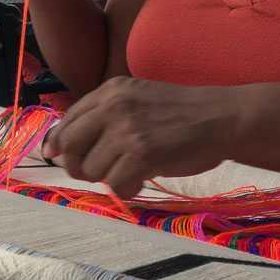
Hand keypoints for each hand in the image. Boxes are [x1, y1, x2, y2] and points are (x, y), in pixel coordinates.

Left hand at [41, 77, 242, 197]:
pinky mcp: (143, 153)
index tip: (57, 156)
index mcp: (111, 90)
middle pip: (69, 146)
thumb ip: (104, 116)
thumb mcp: (137, 99)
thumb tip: (61, 145)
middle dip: (77, 166)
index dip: (58, 143)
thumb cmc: (182, 113)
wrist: (222, 117)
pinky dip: (127, 189)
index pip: (68, 120)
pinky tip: (141, 180)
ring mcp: (128, 129)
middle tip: (96, 172)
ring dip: (108, 179)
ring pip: (92, 170)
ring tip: (131, 172)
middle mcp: (114, 106)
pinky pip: (116, 185)